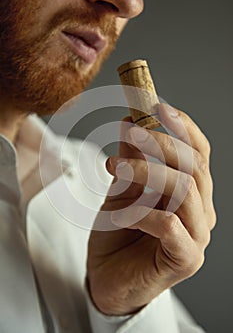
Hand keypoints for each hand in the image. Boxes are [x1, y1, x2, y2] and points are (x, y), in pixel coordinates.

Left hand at [87, 103, 215, 315]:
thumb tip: (130, 121)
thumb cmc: (118, 233)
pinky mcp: (186, 259)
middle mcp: (201, 210)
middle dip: (161, 143)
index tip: (157, 106)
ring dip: (148, 171)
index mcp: (190, 190)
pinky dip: (143, 212)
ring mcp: (197, 235)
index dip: (182, 127)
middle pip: (194, 166)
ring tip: (114, 166)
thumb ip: (130, 159)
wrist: (108, 279)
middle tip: (130, 131)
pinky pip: (170, 225)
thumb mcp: (121, 189)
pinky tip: (121, 213)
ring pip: (185, 190)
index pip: (198, 151)